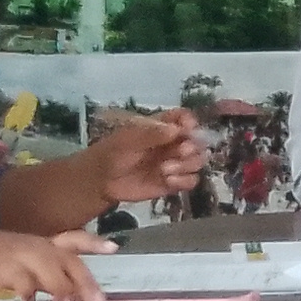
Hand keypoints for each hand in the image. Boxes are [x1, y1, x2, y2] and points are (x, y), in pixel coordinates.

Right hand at [0, 228, 109, 300]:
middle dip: (85, 283)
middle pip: (69, 262)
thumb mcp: (23, 256)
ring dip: (62, 288)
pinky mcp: (6, 268)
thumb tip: (71, 293)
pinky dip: (30, 292)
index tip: (115, 248)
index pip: (74, 239)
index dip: (94, 243)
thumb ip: (47, 272)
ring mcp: (22, 256)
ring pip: (51, 271)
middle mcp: (37, 247)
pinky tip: (29, 300)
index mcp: (42, 243)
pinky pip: (24, 283)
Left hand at [84, 112, 206, 203]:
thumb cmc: (113, 152)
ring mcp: (175, 163)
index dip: (190, 122)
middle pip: (197, 141)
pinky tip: (168, 180)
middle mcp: (173, 144)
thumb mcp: (129, 138)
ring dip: (187, 164)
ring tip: (166, 169)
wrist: (102, 180)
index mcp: (163, 127)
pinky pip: (191, 180)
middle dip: (193, 146)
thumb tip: (177, 130)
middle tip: (180, 151)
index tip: (187, 129)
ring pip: (198, 161)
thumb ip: (152, 133)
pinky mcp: (173, 183)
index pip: (185, 118)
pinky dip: (184, 180)